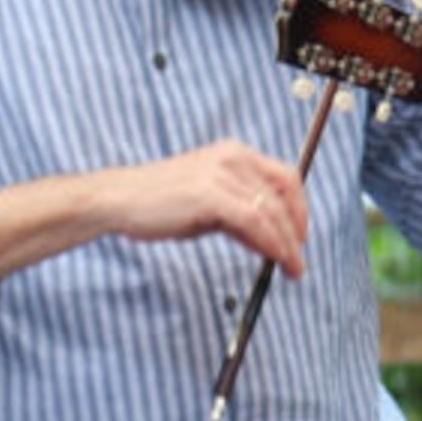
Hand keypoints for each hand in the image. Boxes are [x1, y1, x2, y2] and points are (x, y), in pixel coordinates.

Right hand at [99, 141, 308, 277]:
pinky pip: (254, 221)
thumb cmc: (160, 203)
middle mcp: (232, 158)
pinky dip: (270, 243)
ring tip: (292, 267)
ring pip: (271, 211)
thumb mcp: (209, 206)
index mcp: (234, 153)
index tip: (301, 235)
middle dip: (297, 231)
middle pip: (283, 194)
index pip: (284, 176)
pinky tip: (274, 258)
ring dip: (287, 243)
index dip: (299, 208)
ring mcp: (222, 174)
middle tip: (299, 259)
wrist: (120, 199)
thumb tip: (270, 241)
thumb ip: (240, 217)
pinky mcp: (211, 194)